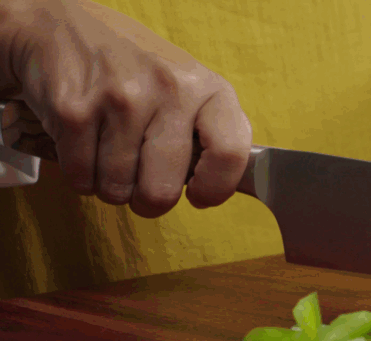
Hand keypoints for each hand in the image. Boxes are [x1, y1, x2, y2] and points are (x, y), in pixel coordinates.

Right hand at [0, 0, 251, 216]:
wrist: (58, 27)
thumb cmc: (136, 69)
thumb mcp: (189, 86)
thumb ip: (210, 132)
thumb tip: (221, 185)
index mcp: (207, 88)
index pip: (230, 153)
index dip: (215, 187)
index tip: (198, 196)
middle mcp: (168, 90)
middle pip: (162, 189)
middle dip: (149, 200)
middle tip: (142, 185)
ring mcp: (120, 99)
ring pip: (118, 188)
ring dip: (111, 185)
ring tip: (110, 154)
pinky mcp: (74, 111)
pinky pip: (82, 177)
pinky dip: (81, 175)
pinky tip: (85, 146)